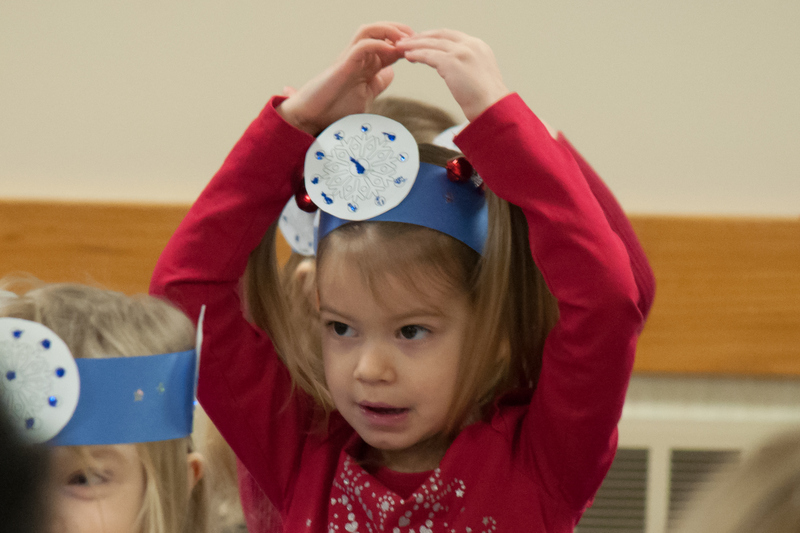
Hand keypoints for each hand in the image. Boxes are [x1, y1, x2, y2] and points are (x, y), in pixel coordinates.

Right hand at [278, 22, 412, 134]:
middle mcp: (357, 58)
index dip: (406, 45)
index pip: (388, 45)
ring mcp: (349, 59)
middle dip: (400, 31)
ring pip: (368, 30)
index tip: (422, 51)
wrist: (312, 119)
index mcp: (365, 65)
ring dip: (389, 30)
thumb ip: (378, 84)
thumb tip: (391, 74)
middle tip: (418, 39)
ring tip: (405, 38)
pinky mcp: (343, 65)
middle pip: (380, 31)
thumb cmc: (334, 109)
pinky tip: (391, 52)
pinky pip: (361, 45)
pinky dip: (378, 44)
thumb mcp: (366, 97)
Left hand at [397, 29, 509, 120]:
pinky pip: (429, 55)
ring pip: (432, 43)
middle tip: (407, 41)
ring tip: (402, 48)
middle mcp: (471, 45)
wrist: (493, 107)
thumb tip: (456, 72)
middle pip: (440, 35)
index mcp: (479, 47)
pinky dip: (416, 54)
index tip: (422, 40)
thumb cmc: (487, 100)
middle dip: (421, 37)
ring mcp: (462, 52)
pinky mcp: (452, 62)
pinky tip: (408, 56)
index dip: (434, 37)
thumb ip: (468, 68)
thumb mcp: (480, 76)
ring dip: (414, 45)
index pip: (452, 36)